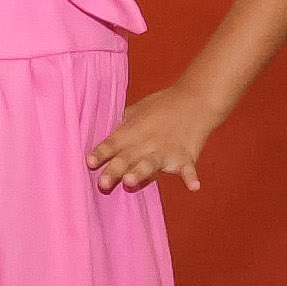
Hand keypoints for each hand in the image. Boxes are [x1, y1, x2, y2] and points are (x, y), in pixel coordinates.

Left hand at [88, 86, 224, 193]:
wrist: (196, 98)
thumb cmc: (164, 105)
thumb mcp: (137, 110)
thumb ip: (122, 126)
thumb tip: (103, 136)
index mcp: (132, 131)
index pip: (112, 144)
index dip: (101, 153)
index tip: (90, 162)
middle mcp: (147, 142)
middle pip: (127, 158)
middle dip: (114, 170)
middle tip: (103, 183)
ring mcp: (167, 150)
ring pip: (150, 163)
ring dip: (140, 173)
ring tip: (130, 181)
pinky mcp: (186, 156)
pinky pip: (188, 169)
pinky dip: (191, 177)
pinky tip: (194, 186)